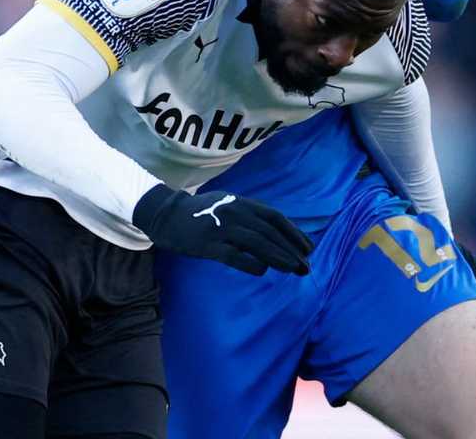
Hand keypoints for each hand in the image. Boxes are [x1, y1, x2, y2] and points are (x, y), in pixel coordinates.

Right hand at [133, 185, 312, 275]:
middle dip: (291, 250)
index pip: (275, 217)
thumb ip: (250, 215)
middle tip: (305, 266)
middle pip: (269, 233)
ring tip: (293, 270)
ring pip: (257, 244)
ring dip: (278, 258)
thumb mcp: (228, 204)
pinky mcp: (208, 245)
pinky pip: (233, 256)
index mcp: (242, 203)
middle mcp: (235, 213)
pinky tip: (263, 272)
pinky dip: (250, 264)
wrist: (167, 215)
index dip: (293, 233)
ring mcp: (221, 228)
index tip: (307, 249)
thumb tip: (277, 234)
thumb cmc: (201, 212)